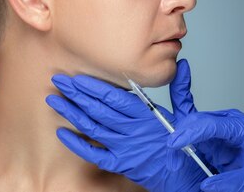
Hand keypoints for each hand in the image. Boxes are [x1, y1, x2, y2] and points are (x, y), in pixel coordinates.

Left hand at [46, 59, 206, 191]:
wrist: (189, 179)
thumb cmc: (189, 146)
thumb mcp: (189, 115)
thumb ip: (180, 89)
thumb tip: (181, 65)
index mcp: (149, 116)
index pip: (116, 98)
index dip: (95, 87)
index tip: (78, 77)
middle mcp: (135, 132)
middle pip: (99, 110)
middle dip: (76, 94)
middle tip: (59, 80)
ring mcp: (126, 149)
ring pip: (93, 128)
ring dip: (71, 113)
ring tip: (54, 99)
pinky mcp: (122, 165)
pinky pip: (94, 154)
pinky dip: (77, 144)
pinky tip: (62, 133)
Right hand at [168, 109, 243, 191]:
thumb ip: (228, 184)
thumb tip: (206, 185)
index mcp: (243, 128)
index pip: (211, 124)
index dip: (191, 132)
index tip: (175, 143)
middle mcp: (231, 124)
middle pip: (199, 120)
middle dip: (182, 133)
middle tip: (171, 150)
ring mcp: (222, 129)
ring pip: (194, 125)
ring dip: (181, 138)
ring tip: (173, 155)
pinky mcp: (215, 138)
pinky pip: (194, 135)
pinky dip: (184, 142)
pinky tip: (177, 150)